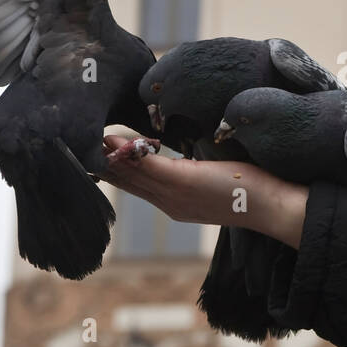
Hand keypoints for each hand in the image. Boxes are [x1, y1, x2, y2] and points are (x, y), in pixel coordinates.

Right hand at [99, 135, 307, 247]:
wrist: (276, 206)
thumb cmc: (251, 188)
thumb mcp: (214, 178)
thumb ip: (192, 170)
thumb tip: (182, 156)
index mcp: (174, 200)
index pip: (132, 183)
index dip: (108, 168)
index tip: (87, 151)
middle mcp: (169, 202)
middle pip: (123, 182)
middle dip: (98, 164)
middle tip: (70, 145)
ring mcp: (176, 195)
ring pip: (131, 176)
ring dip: (106, 158)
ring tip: (82, 140)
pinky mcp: (186, 183)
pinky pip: (150, 168)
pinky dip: (128, 155)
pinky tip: (111, 142)